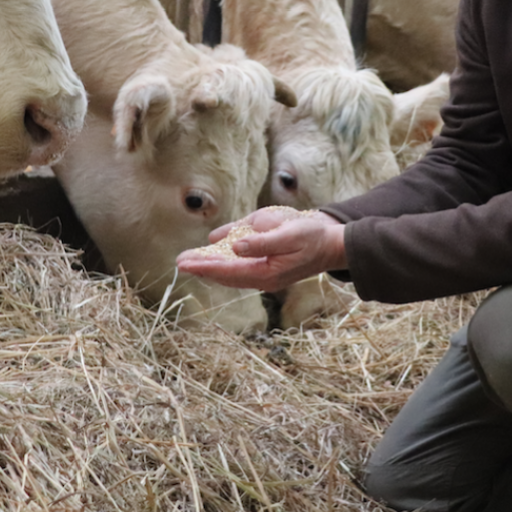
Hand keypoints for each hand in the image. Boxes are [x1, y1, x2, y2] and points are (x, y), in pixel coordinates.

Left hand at [175, 206, 346, 291]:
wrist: (332, 244)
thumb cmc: (313, 237)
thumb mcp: (290, 234)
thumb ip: (262, 242)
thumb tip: (235, 247)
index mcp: (267, 272)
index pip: (228, 270)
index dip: (205, 266)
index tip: (186, 263)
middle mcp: (263, 277)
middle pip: (225, 275)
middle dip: (202, 268)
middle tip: (179, 262)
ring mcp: (265, 275)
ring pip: (230, 273)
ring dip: (209, 266)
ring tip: (189, 261)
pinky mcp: (267, 268)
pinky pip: (239, 268)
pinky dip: (223, 264)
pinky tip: (212, 257)